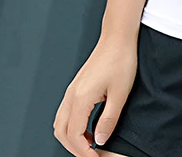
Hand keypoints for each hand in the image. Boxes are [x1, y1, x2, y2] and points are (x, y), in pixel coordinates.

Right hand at [53, 34, 137, 155]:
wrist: (118, 37)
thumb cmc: (120, 59)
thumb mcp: (120, 93)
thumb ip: (109, 120)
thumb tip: (99, 140)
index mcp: (81, 98)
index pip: (73, 135)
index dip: (83, 152)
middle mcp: (72, 94)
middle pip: (61, 132)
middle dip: (74, 148)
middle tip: (91, 154)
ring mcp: (72, 89)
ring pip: (61, 122)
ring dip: (71, 137)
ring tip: (90, 143)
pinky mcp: (77, 86)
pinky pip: (66, 112)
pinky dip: (72, 125)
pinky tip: (88, 127)